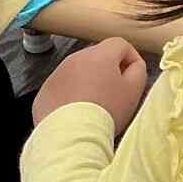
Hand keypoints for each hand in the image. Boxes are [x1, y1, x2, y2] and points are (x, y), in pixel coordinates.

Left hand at [33, 37, 147, 130]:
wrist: (70, 137)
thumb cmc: (106, 111)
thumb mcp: (134, 90)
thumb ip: (138, 70)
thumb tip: (132, 65)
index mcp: (99, 54)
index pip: (120, 44)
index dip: (131, 59)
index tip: (132, 78)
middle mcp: (75, 59)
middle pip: (97, 58)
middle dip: (107, 72)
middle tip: (114, 95)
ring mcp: (56, 75)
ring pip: (78, 73)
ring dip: (87, 83)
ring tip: (93, 107)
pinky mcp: (44, 93)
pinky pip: (62, 89)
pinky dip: (69, 97)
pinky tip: (76, 114)